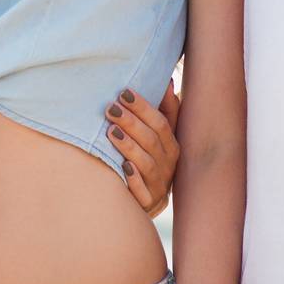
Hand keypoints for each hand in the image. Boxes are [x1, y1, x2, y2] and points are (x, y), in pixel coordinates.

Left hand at [105, 80, 180, 217]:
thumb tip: (166, 81)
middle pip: (151, 141)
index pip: (161, 123)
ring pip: (146, 164)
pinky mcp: (149, 203)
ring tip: (111, 132)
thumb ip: (165, 109)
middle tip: (111, 108)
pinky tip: (122, 167)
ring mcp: (159, 185)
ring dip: (129, 147)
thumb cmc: (151, 159)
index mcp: (172, 145)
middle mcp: (169, 164)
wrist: (150, 201)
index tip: (124, 92)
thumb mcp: (160, 135)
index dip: (143, 107)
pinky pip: (142, 192)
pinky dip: (133, 179)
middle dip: (131, 123)